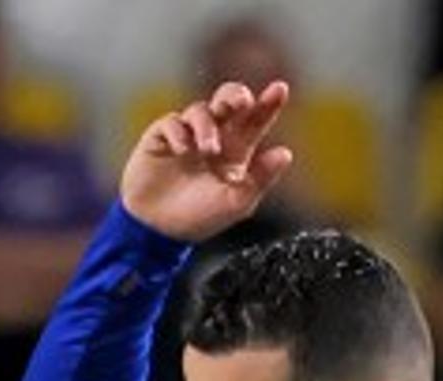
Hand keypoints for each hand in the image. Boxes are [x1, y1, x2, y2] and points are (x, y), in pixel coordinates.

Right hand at [120, 78, 296, 243]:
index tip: (281, 89)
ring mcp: (187, 134)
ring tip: (208, 150)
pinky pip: (172, 122)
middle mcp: (214, 135)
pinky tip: (182, 150)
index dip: (269, 103)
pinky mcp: (160, 136)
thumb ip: (260, 178)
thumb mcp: (236, 203)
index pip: (256, 119)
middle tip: (241, 102)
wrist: (156, 229)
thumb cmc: (198, 218)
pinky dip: (179, 132)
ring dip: (207, 126)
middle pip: (228, 99)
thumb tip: (286, 153)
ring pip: (200, 110)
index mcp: (237, 149)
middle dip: (235, 95)